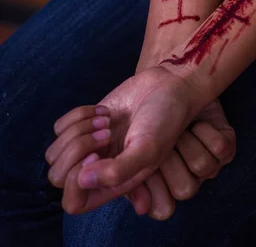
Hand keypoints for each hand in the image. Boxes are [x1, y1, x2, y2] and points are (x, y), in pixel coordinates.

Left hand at [46, 67, 234, 215]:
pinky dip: (79, 114)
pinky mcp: (85, 122)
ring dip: (79, 130)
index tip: (98, 154)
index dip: (75, 181)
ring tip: (107, 121)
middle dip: (77, 149)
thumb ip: (118, 171)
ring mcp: (89, 145)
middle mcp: (98, 168)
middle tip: (107, 132)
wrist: (167, 86)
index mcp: (114, 184)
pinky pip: (60, 126)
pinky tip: (104, 111)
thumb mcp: (149, 149)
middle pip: (58, 176)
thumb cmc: (165, 120)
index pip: (73, 202)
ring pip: (55, 151)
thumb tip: (82, 179)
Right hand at [125, 99, 235, 218]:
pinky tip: (196, 122)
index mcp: (158, 181)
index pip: (163, 209)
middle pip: (186, 189)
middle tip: (161, 138)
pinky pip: (223, 148)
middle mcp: (183, 173)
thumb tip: (139, 209)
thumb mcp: (123, 141)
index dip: (156, 187)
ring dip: (188, 140)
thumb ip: (120, 174)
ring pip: (205, 167)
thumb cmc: (140, 109)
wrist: (165, 77)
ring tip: (177, 127)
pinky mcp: (223, 143)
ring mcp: (205, 159)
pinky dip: (207, 130)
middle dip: (170, 157)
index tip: (148, 162)